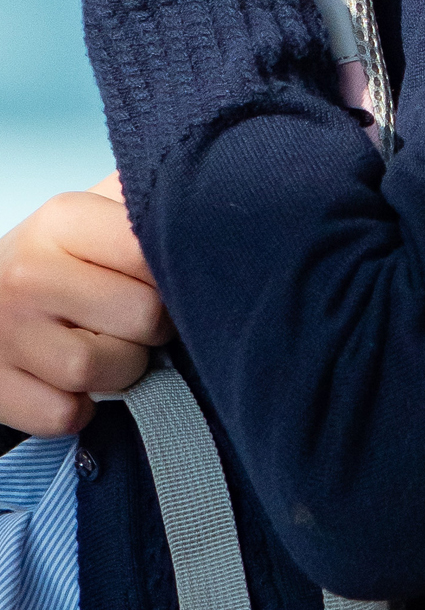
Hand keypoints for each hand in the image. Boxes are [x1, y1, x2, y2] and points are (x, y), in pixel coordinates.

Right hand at [0, 182, 173, 437]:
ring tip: (98, 348)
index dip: (170, 276)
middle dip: (151, 329)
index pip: (155, 252)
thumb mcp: (91, 220)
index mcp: (61, 218)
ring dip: (119, 372)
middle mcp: (27, 271)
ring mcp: (6, 332)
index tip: (154, 280)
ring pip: (110, 372)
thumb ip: (143, 208)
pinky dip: (78, 409)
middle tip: (124, 321)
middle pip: (146, 317)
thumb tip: (219, 194)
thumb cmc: (55, 264)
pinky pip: (67, 416)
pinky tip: (65, 382)